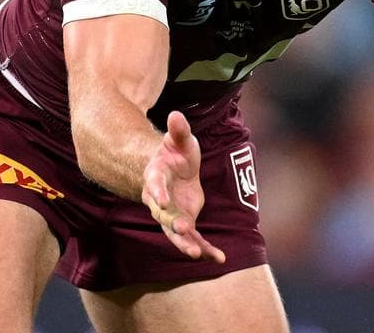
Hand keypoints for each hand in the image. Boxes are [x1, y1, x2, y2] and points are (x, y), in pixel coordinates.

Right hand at [141, 111, 226, 262]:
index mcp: (155, 178)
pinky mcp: (185, 222)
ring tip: (197, 254)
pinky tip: (219, 258)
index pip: (154, 186)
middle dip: (172, 225)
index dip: (158, 192)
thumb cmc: (174, 152)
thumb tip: (176, 114)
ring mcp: (172, 214)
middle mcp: (160, 201)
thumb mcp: (180, 139)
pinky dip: (206, 249)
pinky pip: (194, 238)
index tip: (163, 200)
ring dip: (187, 244)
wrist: (172, 169)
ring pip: (177, 234)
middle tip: (182, 231)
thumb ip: (178, 131)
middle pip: (163, 216)